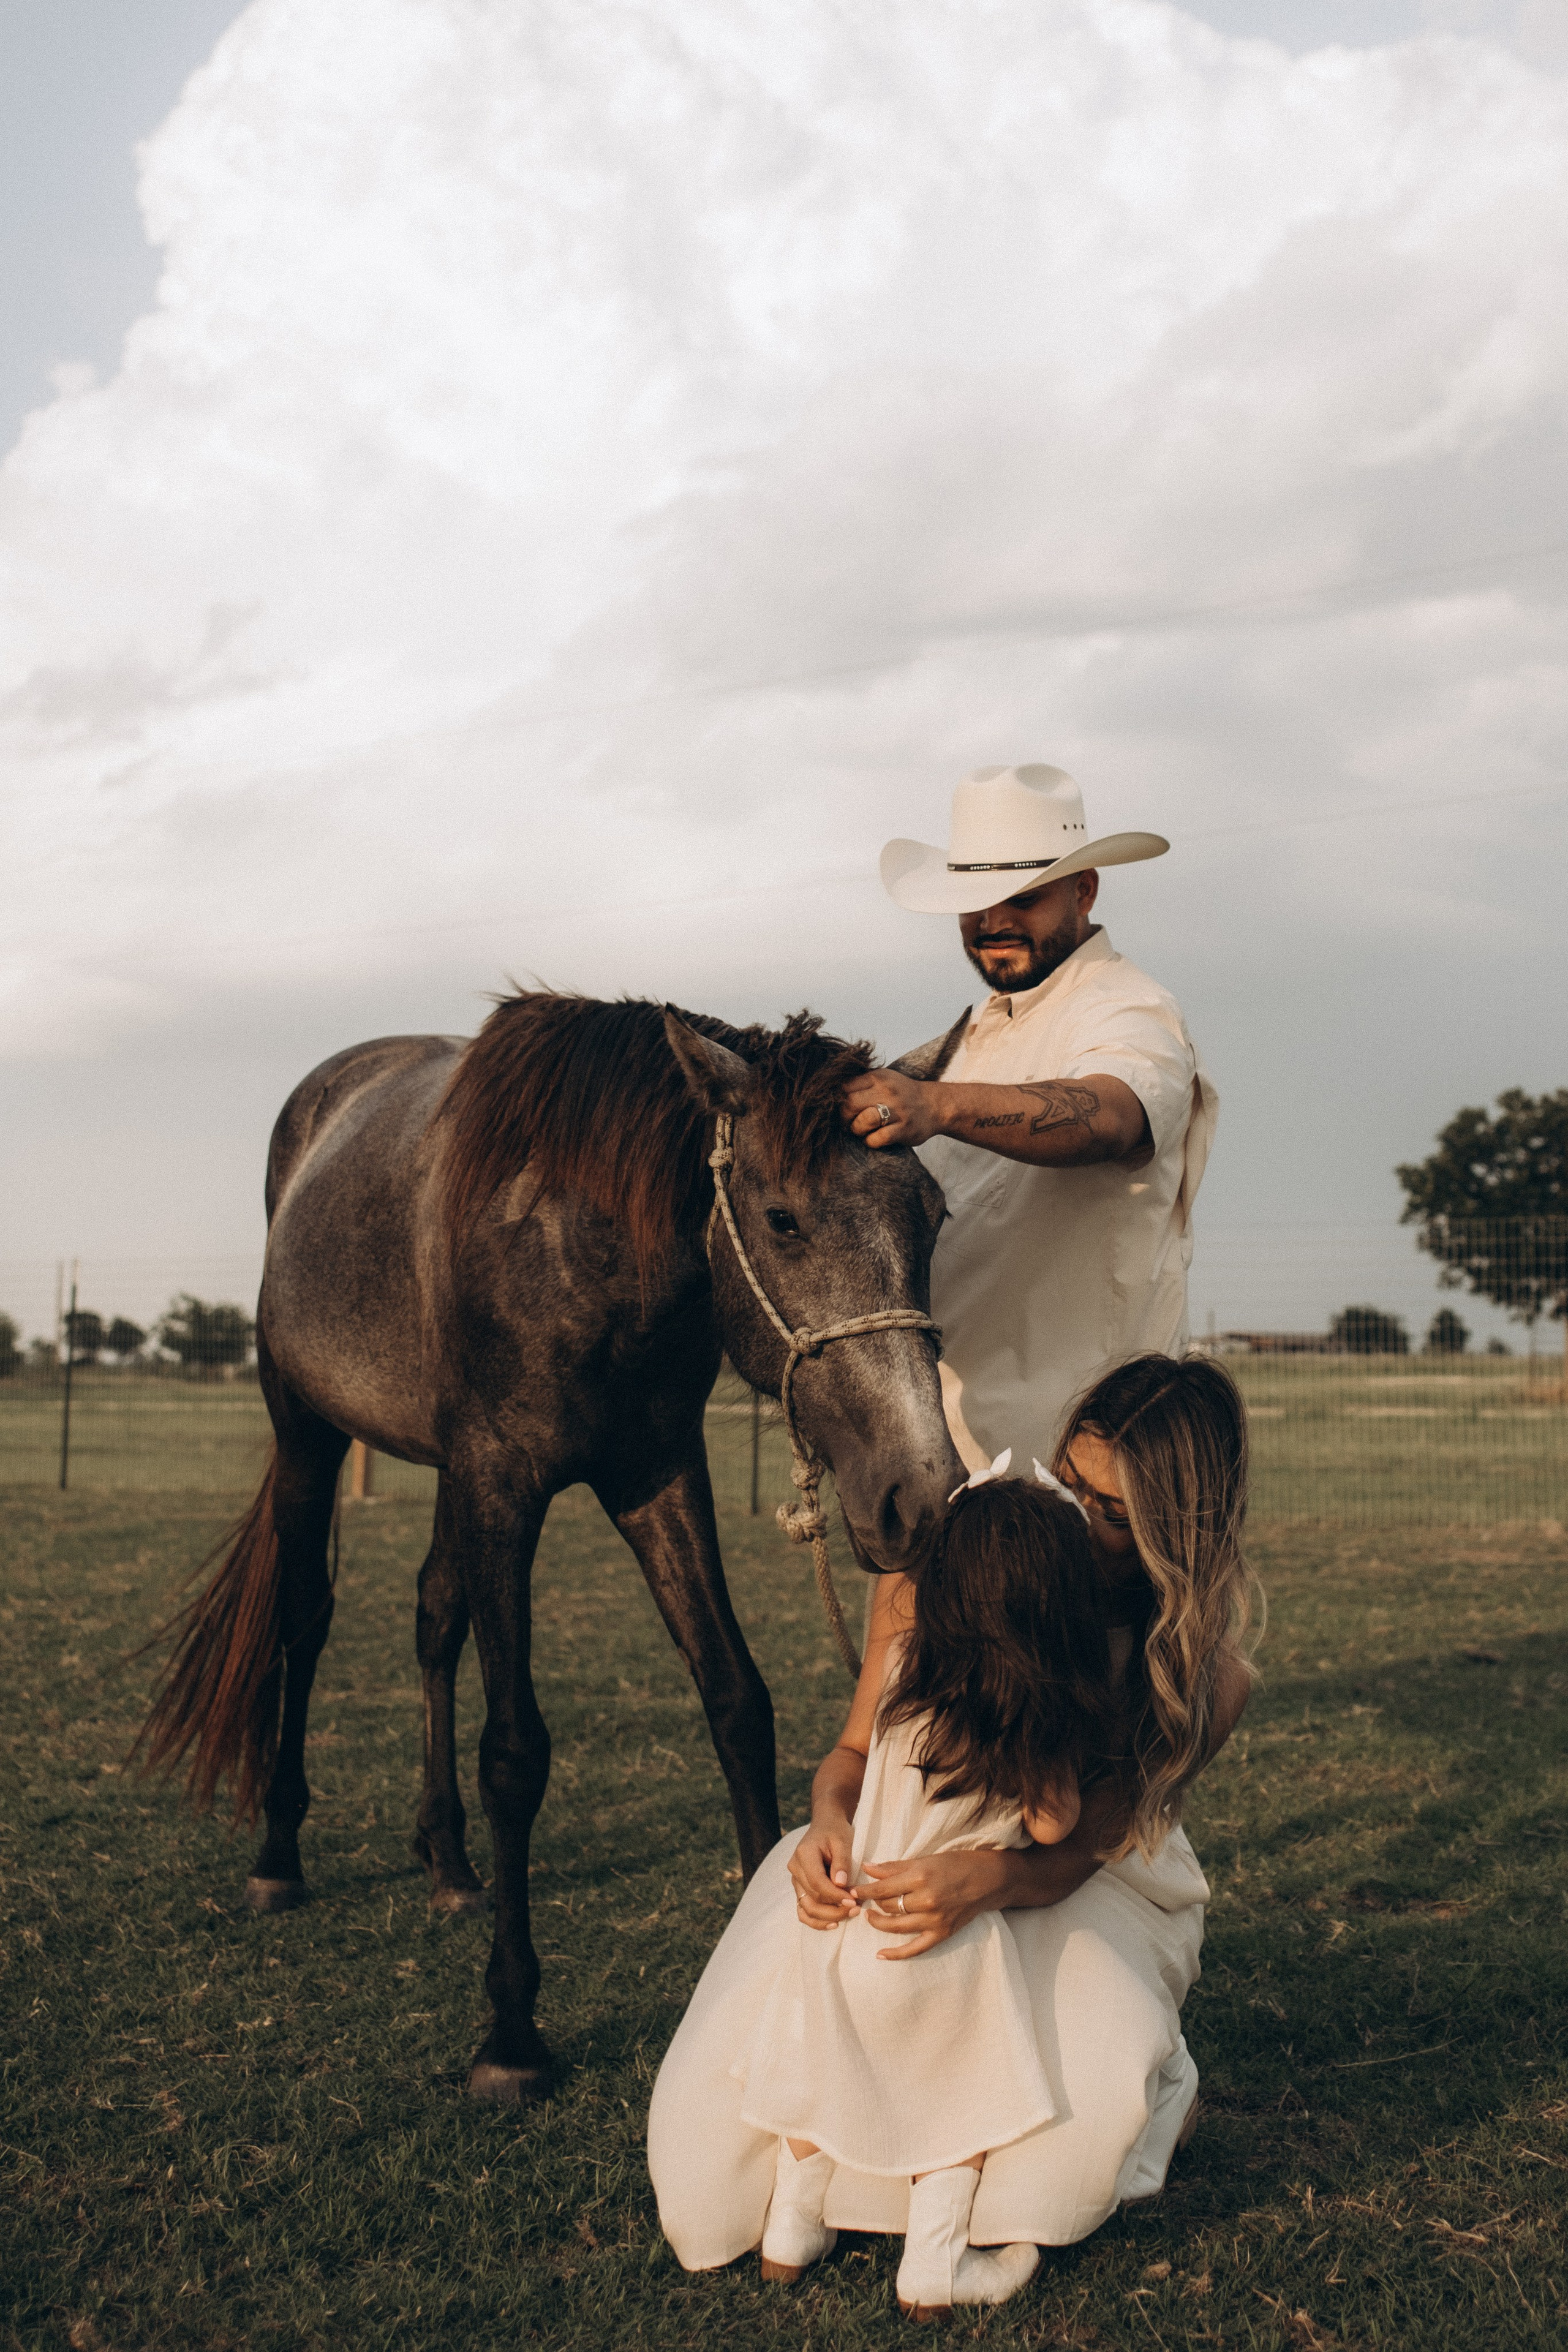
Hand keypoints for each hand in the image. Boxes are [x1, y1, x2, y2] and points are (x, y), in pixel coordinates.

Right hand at [787, 1816, 861, 1930]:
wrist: (825, 1825)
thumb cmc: (836, 1832)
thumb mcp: (843, 1841)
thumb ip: (841, 1862)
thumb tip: (841, 1884)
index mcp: (803, 1854)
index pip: (817, 1882)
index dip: (835, 1895)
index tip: (853, 1901)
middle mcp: (795, 1869)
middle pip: (812, 1898)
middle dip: (835, 1908)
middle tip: (856, 1909)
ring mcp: (795, 1880)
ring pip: (806, 1908)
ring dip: (828, 1916)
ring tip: (849, 1915)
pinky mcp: (800, 1888)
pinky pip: (803, 1910)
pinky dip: (816, 1921)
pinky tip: (833, 1924)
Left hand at [842, 1069, 943, 1150]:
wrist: (935, 1105)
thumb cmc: (902, 1094)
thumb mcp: (884, 1080)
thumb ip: (861, 1084)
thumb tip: (831, 1095)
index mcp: (878, 1078)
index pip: (845, 1087)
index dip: (837, 1101)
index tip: (841, 1109)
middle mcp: (887, 1091)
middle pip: (850, 1104)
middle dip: (844, 1117)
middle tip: (848, 1122)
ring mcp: (897, 1111)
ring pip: (863, 1121)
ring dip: (856, 1129)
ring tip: (861, 1131)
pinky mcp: (904, 1129)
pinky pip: (878, 1138)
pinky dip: (870, 1141)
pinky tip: (874, 1139)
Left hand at [858, 1849, 1015, 1958]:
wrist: (988, 1880)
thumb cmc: (955, 1864)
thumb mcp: (924, 1859)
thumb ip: (895, 1866)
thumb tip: (867, 1868)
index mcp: (920, 1877)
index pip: (882, 1888)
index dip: (864, 1890)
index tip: (852, 1890)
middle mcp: (926, 1900)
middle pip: (888, 1906)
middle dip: (872, 1903)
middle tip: (863, 1900)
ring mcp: (935, 1920)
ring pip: (896, 1926)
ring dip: (878, 1923)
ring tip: (870, 1916)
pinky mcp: (942, 1934)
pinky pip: (915, 1949)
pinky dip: (896, 1954)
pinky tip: (880, 1955)